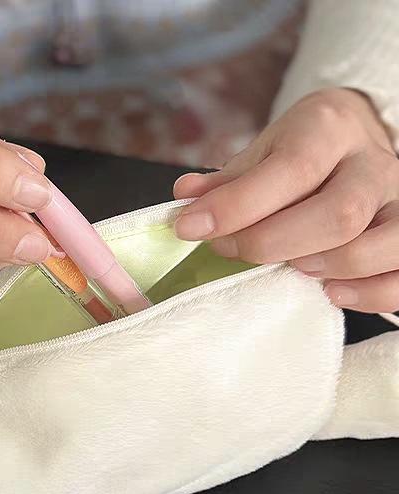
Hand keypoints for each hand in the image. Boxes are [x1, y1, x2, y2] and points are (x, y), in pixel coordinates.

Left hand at [172, 88, 398, 311]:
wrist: (354, 142)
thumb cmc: (299, 155)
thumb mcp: (261, 153)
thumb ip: (226, 181)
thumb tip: (185, 197)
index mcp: (328, 129)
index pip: (290, 170)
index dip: (236, 206)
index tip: (191, 228)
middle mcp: (372, 162)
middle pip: (337, 213)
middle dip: (273, 244)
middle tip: (236, 252)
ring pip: (382, 242)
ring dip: (328, 267)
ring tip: (293, 269)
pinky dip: (371, 294)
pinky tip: (332, 293)